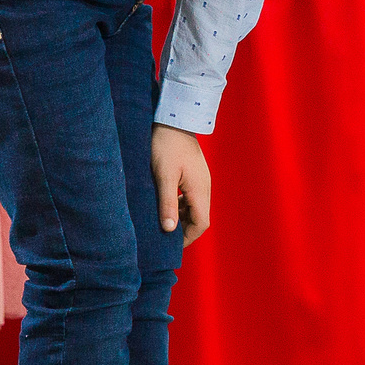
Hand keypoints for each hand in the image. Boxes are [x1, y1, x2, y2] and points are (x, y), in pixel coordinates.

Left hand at [152, 126, 212, 243]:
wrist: (175, 120)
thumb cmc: (166, 146)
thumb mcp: (163, 176)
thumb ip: (167, 203)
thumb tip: (168, 230)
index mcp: (199, 190)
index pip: (201, 224)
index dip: (187, 238)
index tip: (169, 245)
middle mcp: (204, 188)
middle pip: (199, 218)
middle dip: (183, 230)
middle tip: (161, 236)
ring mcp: (201, 181)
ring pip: (194, 208)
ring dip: (180, 218)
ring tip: (160, 221)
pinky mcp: (195, 175)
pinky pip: (190, 198)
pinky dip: (179, 206)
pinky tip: (164, 204)